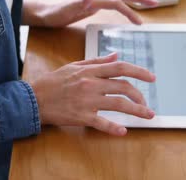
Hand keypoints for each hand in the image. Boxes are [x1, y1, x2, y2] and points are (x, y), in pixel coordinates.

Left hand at [23, 0, 157, 27]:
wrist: (44, 11)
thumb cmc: (54, 13)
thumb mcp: (65, 9)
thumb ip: (79, 1)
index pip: (117, 2)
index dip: (130, 11)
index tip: (140, 23)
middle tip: (156, 1)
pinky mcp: (93, 4)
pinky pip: (113, 1)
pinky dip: (124, 2)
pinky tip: (128, 5)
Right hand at [30, 53, 155, 135]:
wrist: (34, 98)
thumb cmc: (53, 82)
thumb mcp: (74, 66)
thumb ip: (97, 61)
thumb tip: (116, 55)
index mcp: (89, 71)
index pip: (120, 68)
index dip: (138, 72)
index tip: (151, 77)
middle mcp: (90, 84)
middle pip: (123, 87)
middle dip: (140, 95)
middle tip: (147, 103)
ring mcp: (87, 101)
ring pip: (118, 104)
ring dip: (136, 110)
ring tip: (147, 115)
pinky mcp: (81, 116)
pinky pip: (102, 123)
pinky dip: (114, 128)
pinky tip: (123, 131)